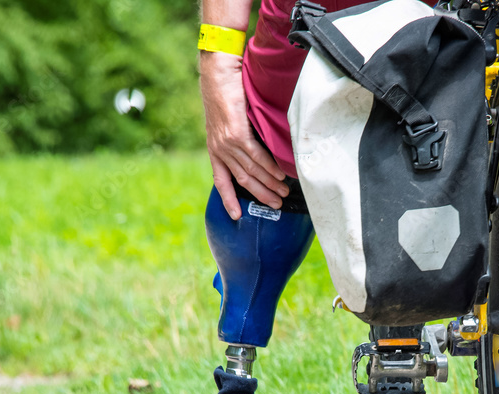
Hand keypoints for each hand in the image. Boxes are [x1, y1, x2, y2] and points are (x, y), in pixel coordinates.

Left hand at [200, 51, 289, 218]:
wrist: (218, 72)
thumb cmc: (224, 92)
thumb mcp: (225, 120)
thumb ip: (236, 138)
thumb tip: (255, 151)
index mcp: (214, 148)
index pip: (221, 180)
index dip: (229, 199)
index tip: (237, 216)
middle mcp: (219, 149)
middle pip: (242, 180)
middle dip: (260, 195)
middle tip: (277, 205)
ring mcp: (227, 142)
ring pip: (251, 171)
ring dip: (269, 183)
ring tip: (284, 192)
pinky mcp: (237, 133)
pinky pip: (256, 156)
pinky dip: (269, 167)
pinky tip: (280, 175)